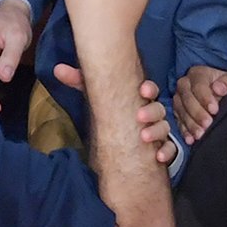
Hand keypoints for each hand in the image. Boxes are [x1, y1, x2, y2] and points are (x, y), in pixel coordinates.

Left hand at [55, 64, 178, 165]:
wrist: (121, 139)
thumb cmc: (112, 112)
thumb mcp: (96, 96)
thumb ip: (79, 82)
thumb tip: (57, 68)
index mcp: (139, 98)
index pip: (149, 89)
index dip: (149, 88)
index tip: (142, 89)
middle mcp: (151, 113)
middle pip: (158, 108)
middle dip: (151, 111)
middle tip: (139, 116)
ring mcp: (157, 130)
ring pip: (164, 128)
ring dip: (157, 131)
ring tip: (144, 137)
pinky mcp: (160, 147)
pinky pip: (169, 149)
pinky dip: (167, 152)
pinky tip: (158, 158)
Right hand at [172, 65, 226, 144]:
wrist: (224, 94)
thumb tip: (218, 88)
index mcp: (198, 74)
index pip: (198, 85)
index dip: (205, 98)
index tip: (214, 109)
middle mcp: (185, 84)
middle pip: (187, 99)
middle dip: (197, 113)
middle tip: (207, 124)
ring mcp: (179, 99)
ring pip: (181, 111)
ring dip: (191, 124)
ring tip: (200, 134)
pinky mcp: (178, 112)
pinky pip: (178, 121)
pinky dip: (184, 131)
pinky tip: (190, 139)